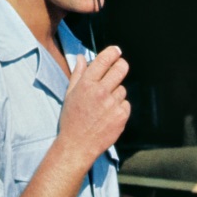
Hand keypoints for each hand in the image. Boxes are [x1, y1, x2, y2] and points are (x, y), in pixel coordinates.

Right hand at [59, 45, 129, 165]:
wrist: (77, 145)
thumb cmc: (71, 120)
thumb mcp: (70, 95)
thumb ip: (78, 74)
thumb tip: (81, 58)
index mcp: (87, 84)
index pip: (105, 59)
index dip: (113, 52)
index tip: (116, 52)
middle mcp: (100, 91)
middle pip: (121, 68)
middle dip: (121, 66)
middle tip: (119, 69)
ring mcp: (112, 104)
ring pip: (122, 89)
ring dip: (116, 94)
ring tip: (104, 106)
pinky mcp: (121, 116)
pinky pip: (126, 104)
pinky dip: (120, 108)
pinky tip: (109, 116)